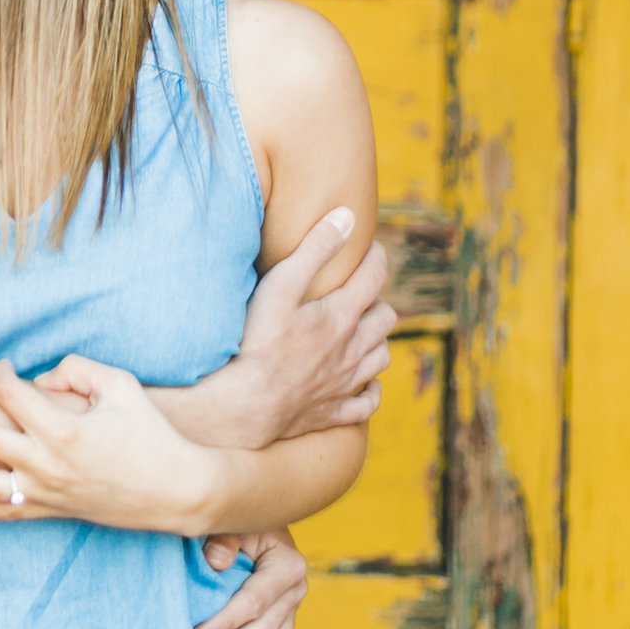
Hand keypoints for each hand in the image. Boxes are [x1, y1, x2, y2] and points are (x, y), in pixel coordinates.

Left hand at [0, 355, 228, 534]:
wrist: (177, 491)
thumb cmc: (151, 433)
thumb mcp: (120, 386)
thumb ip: (76, 370)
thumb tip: (40, 379)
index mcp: (62, 429)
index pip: (11, 394)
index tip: (1, 367)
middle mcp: (46, 464)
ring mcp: (45, 493)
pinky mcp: (50, 512)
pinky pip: (3, 514)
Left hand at [195, 529, 308, 628]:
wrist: (256, 520)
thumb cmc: (236, 520)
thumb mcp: (231, 521)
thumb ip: (223, 537)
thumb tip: (216, 562)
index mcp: (286, 565)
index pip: (253, 602)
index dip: (224, 623)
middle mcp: (295, 590)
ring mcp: (294, 609)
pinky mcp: (289, 621)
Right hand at [227, 208, 394, 446]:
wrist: (244, 404)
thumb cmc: (257, 342)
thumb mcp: (280, 286)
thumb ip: (314, 249)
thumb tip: (347, 217)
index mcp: (342, 317)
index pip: (374, 277)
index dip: (375, 256)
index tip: (370, 246)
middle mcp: (352, 350)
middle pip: (385, 319)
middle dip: (378, 300)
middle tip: (361, 292)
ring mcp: (344, 383)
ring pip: (381, 357)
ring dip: (378, 341)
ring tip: (363, 331)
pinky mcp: (332, 411)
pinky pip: (366, 404)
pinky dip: (370, 391)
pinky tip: (364, 384)